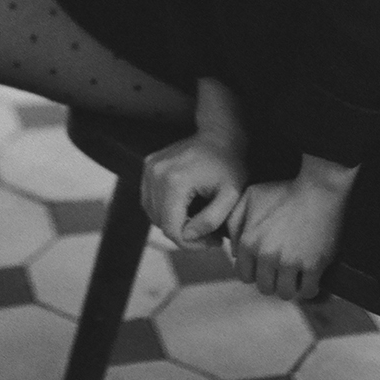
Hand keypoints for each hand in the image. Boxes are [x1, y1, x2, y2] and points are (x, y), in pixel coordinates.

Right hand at [140, 131, 247, 249]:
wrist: (220, 134)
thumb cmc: (229, 164)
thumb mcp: (231, 195)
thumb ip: (211, 220)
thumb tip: (188, 236)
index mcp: (174, 181)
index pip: (172, 229)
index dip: (191, 244)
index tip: (213, 241)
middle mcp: (156, 173)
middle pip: (161, 223)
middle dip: (185, 235)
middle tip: (210, 234)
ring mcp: (149, 168)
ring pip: (153, 214)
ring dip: (174, 223)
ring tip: (198, 221)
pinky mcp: (148, 165)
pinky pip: (150, 200)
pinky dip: (165, 210)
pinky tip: (185, 209)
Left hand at [227, 177, 346, 299]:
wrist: (318, 189)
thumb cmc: (284, 191)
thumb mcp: (250, 197)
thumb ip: (234, 222)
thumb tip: (233, 250)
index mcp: (249, 242)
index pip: (244, 275)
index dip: (254, 272)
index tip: (263, 267)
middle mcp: (266, 256)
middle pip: (265, 287)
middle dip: (271, 280)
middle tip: (280, 271)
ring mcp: (290, 263)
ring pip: (285, 293)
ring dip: (290, 287)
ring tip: (294, 276)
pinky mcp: (313, 266)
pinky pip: (308, 291)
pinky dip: (309, 288)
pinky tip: (310, 278)